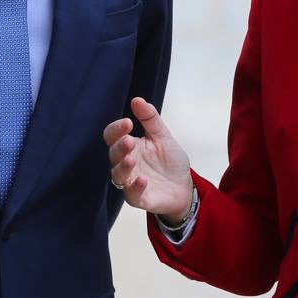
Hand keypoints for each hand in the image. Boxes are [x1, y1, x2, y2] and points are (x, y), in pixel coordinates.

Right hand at [102, 97, 193, 221]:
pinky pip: (132, 194)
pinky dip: (135, 187)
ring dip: (123, 167)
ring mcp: (130, 182)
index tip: (128, 123)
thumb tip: (136, 99)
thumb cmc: (170, 161)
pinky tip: (143, 180)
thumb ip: (150, 119)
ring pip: (118, 175)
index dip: (116, 129)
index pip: (113, 136)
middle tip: (129, 140)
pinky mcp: (139, 198)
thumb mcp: (162, 136)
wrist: (185, 186)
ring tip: (132, 159)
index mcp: (129, 146)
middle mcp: (126, 164)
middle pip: (113, 155)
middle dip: (120, 147)